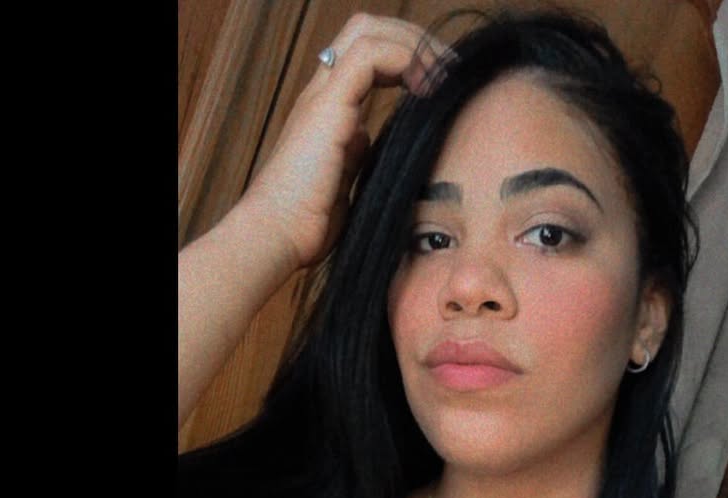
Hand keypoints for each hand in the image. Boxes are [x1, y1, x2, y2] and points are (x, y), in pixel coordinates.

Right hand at [239, 13, 449, 271]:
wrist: (277, 237)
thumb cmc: (308, 226)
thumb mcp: (346, 186)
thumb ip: (358, 159)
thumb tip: (371, 144)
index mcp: (329, 112)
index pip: (368, 58)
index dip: (407, 59)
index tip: (443, 86)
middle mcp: (323, 95)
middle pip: (368, 31)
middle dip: (414, 41)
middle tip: (451, 69)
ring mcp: (322, 96)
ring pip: (368, 31)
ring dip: (415, 45)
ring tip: (446, 73)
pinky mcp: (327, 106)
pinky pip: (370, 55)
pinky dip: (405, 60)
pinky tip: (428, 88)